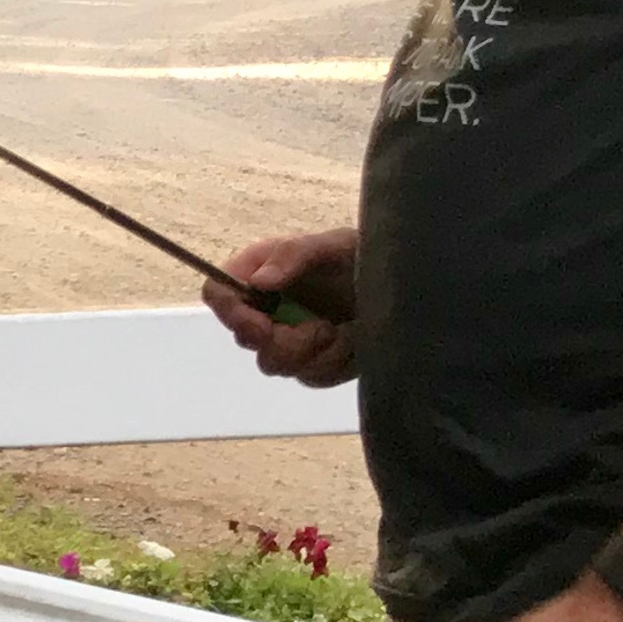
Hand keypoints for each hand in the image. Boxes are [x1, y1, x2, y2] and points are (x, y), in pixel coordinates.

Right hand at [205, 228, 357, 385]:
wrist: (405, 286)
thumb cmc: (366, 256)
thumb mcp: (334, 244)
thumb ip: (294, 254)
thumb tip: (258, 282)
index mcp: (260, 273)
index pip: (217, 293)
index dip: (230, 312)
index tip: (263, 324)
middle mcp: (265, 308)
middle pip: (247, 339)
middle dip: (286, 340)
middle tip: (323, 327)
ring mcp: (286, 339)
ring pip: (277, 364)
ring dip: (317, 351)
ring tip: (346, 330)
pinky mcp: (312, 363)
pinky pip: (311, 377)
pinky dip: (336, 363)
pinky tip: (353, 341)